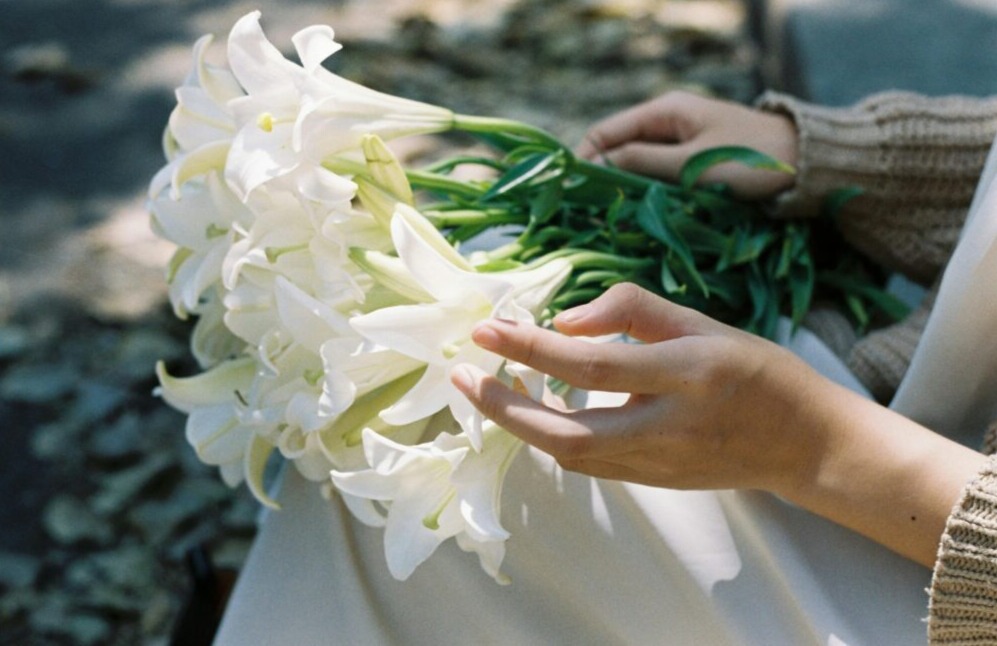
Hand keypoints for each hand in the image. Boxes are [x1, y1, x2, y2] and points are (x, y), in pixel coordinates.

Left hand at [451, 283, 823, 494]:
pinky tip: (533, 411)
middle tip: (462, 377)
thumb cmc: (755, 371)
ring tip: (489, 389)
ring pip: (573, 456)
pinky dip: (553, 437)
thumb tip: (563, 321)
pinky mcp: (656, 484)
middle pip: (569, 432)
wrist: (803, 442)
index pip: (594, 365)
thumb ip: (630, 312)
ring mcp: (662, 464)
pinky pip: (590, 464)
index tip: (486, 330)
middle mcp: (672, 426)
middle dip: (505, 408)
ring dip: (520, 425)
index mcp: (689, 374)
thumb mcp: (701, 323)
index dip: (533, 347)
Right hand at [576, 91, 798, 199]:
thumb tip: (599, 165)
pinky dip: (644, 192)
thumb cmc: (750, 160)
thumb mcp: (691, 164)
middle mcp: (669, 122)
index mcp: (665, 111)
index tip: (567, 191)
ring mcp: (682, 143)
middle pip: (619, 148)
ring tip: (605, 217)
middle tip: (583, 211)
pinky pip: (658, 176)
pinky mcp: (694, 163)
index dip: (582, 159)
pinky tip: (636, 214)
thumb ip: (643, 162)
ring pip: (637, 165)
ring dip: (622, 188)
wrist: (806, 165)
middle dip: (599, 176)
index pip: (606, 131)